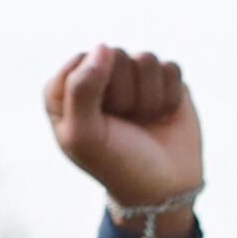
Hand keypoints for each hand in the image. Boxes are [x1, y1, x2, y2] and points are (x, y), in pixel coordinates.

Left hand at [44, 44, 202, 223]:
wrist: (164, 190)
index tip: (100, 122)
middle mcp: (98, 77)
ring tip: (143, 122)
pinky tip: (162, 117)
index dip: (96, 91)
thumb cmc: (117, 165)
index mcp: (66, 89)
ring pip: (146, 60)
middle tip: (125, 125)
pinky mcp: (163, 80)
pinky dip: (169, 98)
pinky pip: (170, 68)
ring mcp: (132, 77)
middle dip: (125, 96)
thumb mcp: (85, 136)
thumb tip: (103, 48)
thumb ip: (80, 88)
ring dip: (149, 98)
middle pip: (116, 56)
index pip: (83, 60)